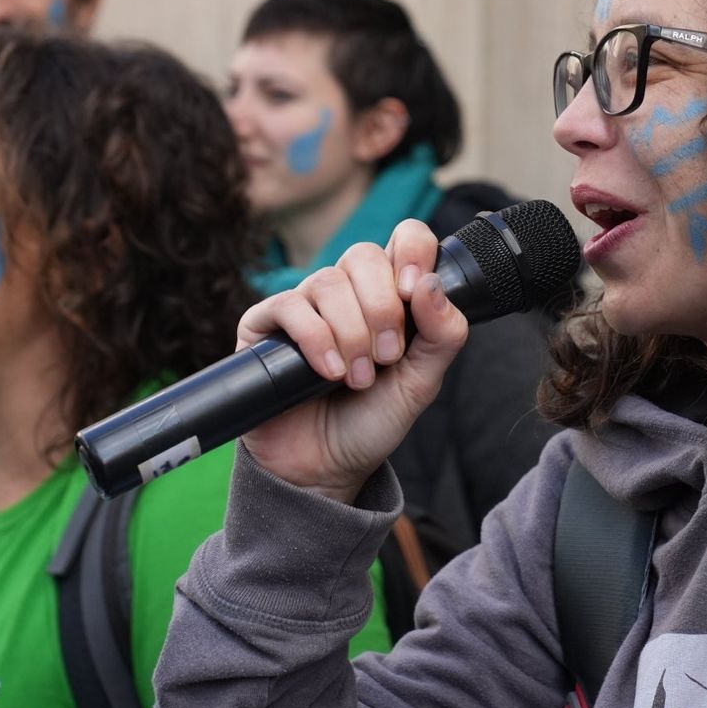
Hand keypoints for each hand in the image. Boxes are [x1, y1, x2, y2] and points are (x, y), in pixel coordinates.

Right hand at [236, 219, 467, 502]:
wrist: (326, 469)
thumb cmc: (372, 420)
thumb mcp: (423, 382)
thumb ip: (442, 335)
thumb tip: (432, 284)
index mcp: (389, 293)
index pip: (405, 238)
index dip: (412, 251)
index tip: (414, 291)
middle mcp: (346, 292)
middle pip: (363, 255)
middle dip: (382, 308)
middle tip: (387, 357)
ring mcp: (304, 306)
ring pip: (328, 282)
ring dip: (351, 333)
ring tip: (357, 378)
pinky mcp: (265, 326)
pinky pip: (289, 306)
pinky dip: (316, 339)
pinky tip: (328, 372)